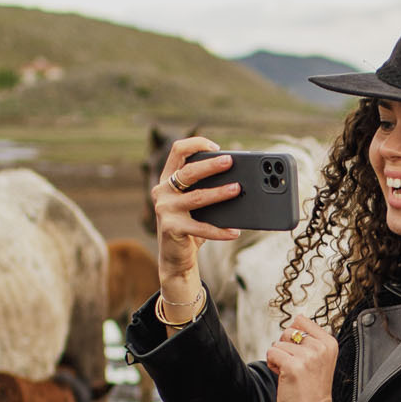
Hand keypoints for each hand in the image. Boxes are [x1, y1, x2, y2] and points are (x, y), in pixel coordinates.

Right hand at [151, 137, 239, 304]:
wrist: (175, 258)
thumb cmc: (190, 225)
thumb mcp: (195, 203)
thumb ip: (205, 188)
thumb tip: (237, 180)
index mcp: (168, 179)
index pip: (178, 150)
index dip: (196, 143)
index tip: (216, 146)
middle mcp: (162, 191)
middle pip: (188, 172)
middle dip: (211, 165)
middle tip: (230, 161)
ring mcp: (165, 209)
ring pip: (197, 197)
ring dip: (219, 193)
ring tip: (237, 189)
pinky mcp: (171, 228)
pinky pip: (201, 228)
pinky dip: (220, 230)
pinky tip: (234, 231)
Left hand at [267, 313, 337, 401]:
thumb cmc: (312, 390)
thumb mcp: (320, 360)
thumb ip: (311, 340)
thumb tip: (295, 320)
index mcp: (329, 343)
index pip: (302, 320)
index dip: (294, 336)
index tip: (300, 353)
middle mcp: (320, 348)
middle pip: (288, 331)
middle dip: (286, 347)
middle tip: (295, 366)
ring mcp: (307, 356)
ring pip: (278, 343)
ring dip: (279, 358)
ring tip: (290, 373)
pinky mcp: (293, 366)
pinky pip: (271, 353)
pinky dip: (272, 364)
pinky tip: (283, 376)